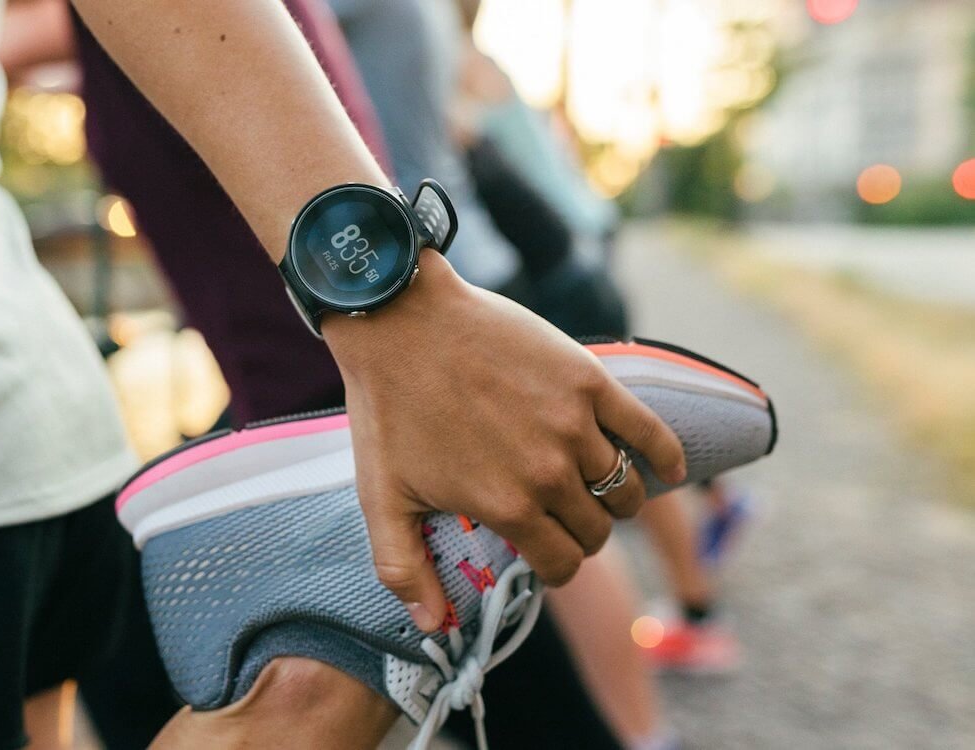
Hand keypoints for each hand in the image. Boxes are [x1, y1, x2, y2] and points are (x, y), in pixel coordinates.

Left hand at [323, 251, 685, 631]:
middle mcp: (550, 472)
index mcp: (507, 506)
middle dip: (580, 534)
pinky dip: (665, 457)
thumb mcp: (381, 498)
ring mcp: (575, 425)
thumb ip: (404, 569)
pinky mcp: (590, 381)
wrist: (400, 321)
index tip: (541, 555)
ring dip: (614, 499)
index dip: (553, 567)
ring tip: (592, 490)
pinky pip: (650, 433)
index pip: (562, 563)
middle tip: (559, 519)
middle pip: (596, 530)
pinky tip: (667, 469)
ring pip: (624, 489)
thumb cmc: (387, 409)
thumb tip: (432, 627)